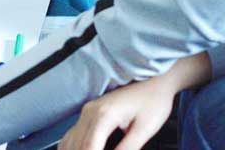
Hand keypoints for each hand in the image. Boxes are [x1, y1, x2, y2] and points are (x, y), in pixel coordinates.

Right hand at [59, 78, 176, 149]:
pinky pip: (73, 133)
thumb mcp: (145, 129)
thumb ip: (129, 148)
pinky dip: (72, 146)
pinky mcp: (89, 113)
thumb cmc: (153, 102)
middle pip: (78, 145)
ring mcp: (87, 111)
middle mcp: (90, 112)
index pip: (89, 147)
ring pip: (71, 140)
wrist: (153, 82)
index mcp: (104, 115)